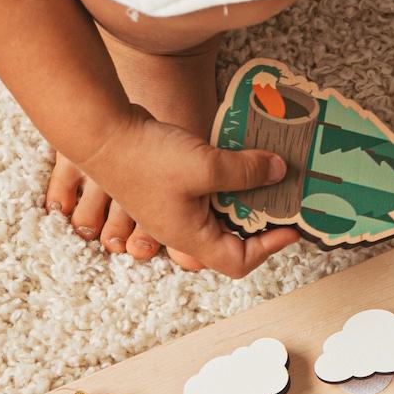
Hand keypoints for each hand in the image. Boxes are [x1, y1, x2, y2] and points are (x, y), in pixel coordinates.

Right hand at [79, 112, 300, 276]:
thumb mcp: (205, 164)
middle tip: (285, 201)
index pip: (239, 262)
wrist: (102, 131)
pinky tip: (240, 162)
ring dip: (246, 200)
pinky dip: (228, 183)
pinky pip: (208, 195)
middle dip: (262, 223)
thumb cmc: (146, 157)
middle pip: (232, 241)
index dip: (269, 248)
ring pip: (221, 215)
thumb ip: (245, 171)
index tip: (291, 227)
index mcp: (190, 237)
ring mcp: (176, 209)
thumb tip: (279, 171)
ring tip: (268, 178)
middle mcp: (183, 229)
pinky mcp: (172, 188)